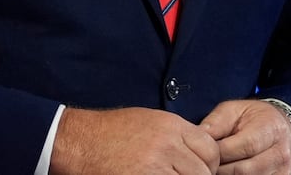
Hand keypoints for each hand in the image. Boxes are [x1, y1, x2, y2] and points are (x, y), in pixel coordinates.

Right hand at [50, 106, 218, 174]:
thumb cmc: (110, 132)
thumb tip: (200, 153)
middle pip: (203, 171)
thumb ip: (177, 135)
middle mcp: (167, 144)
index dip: (208, 163)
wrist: (80, 142)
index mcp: (171, 126)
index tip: (199, 169)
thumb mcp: (148, 120)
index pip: (210, 149)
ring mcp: (156, 166)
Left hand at [199, 99, 290, 174]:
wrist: (278, 127)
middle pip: (243, 170)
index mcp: (270, 129)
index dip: (219, 153)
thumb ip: (216, 123)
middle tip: (205, 164)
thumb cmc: (253, 118)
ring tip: (214, 168)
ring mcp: (281, 171)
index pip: (244, 146)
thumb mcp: (233, 110)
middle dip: (219, 168)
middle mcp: (279, 153)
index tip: (203, 153)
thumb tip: (198, 136)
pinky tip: (226, 172)